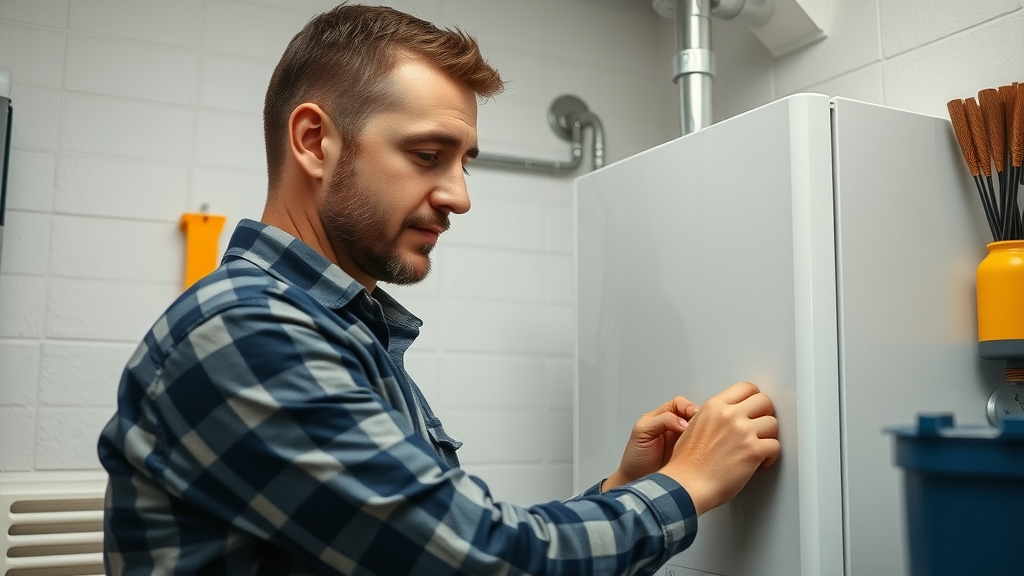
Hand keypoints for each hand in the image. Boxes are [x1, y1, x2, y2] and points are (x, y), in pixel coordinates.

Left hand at [602, 396, 697, 491]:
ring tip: (701, 438)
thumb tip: (682, 422)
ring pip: (698, 429)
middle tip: (700, 426)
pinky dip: (704, 446)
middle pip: (692, 415)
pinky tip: (701, 450)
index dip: (688, 406)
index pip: (679, 404)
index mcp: (661, 417)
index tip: (692, 415)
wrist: (635, 480)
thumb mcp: (642, 431)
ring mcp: (682, 441)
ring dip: (703, 432)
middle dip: (699, 418)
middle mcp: (673, 427)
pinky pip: (700, 446)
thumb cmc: (635, 458)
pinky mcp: (688, 455)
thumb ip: (661, 421)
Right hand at [659, 381, 779, 514]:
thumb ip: (714, 416)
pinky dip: (770, 456)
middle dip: (765, 415)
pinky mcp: (753, 451)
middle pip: (764, 401)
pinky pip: (775, 446)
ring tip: (759, 447)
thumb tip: (731, 415)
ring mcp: (743, 432)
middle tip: (760, 427)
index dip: (754, 398)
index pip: (746, 388)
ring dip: (768, 437)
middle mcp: (729, 415)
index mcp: (714, 406)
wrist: (687, 484)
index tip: (755, 408)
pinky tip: (761, 461)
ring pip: (773, 424)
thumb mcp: (693, 426)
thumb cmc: (687, 463)